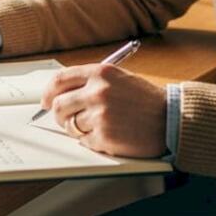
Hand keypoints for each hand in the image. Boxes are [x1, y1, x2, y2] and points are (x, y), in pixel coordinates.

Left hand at [41, 64, 166, 157]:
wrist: (171, 118)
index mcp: (100, 73)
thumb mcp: (118, 78)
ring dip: (77, 129)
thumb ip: (90, 82)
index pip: (59, 80)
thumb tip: (62, 93)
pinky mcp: (104, 137)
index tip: (45, 100)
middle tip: (67, 119)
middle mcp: (97, 92)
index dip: (48, 92)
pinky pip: (84, 142)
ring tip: (97, 126)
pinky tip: (108, 135)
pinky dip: (92, 141)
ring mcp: (100, 115)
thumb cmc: (146, 99)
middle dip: (59, 115)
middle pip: (58, 105)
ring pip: (69, 125)